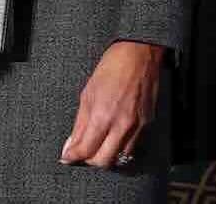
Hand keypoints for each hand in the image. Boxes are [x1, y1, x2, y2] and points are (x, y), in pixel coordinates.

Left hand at [61, 39, 164, 168]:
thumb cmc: (111, 68)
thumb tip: (71, 145)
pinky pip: (133, 146)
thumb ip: (79, 124)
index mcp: (103, 115)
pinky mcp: (147, 124)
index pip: (86, 150)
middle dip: (90, 160)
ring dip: (107, 155)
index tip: (67, 157)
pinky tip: (114, 137)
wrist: (138, 54)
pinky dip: (121, 148)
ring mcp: (137, 126)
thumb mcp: (87, 94)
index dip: (73, 156)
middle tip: (83, 152)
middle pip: (104, 161)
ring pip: (120, 158)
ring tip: (99, 144)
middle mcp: (122, 124)